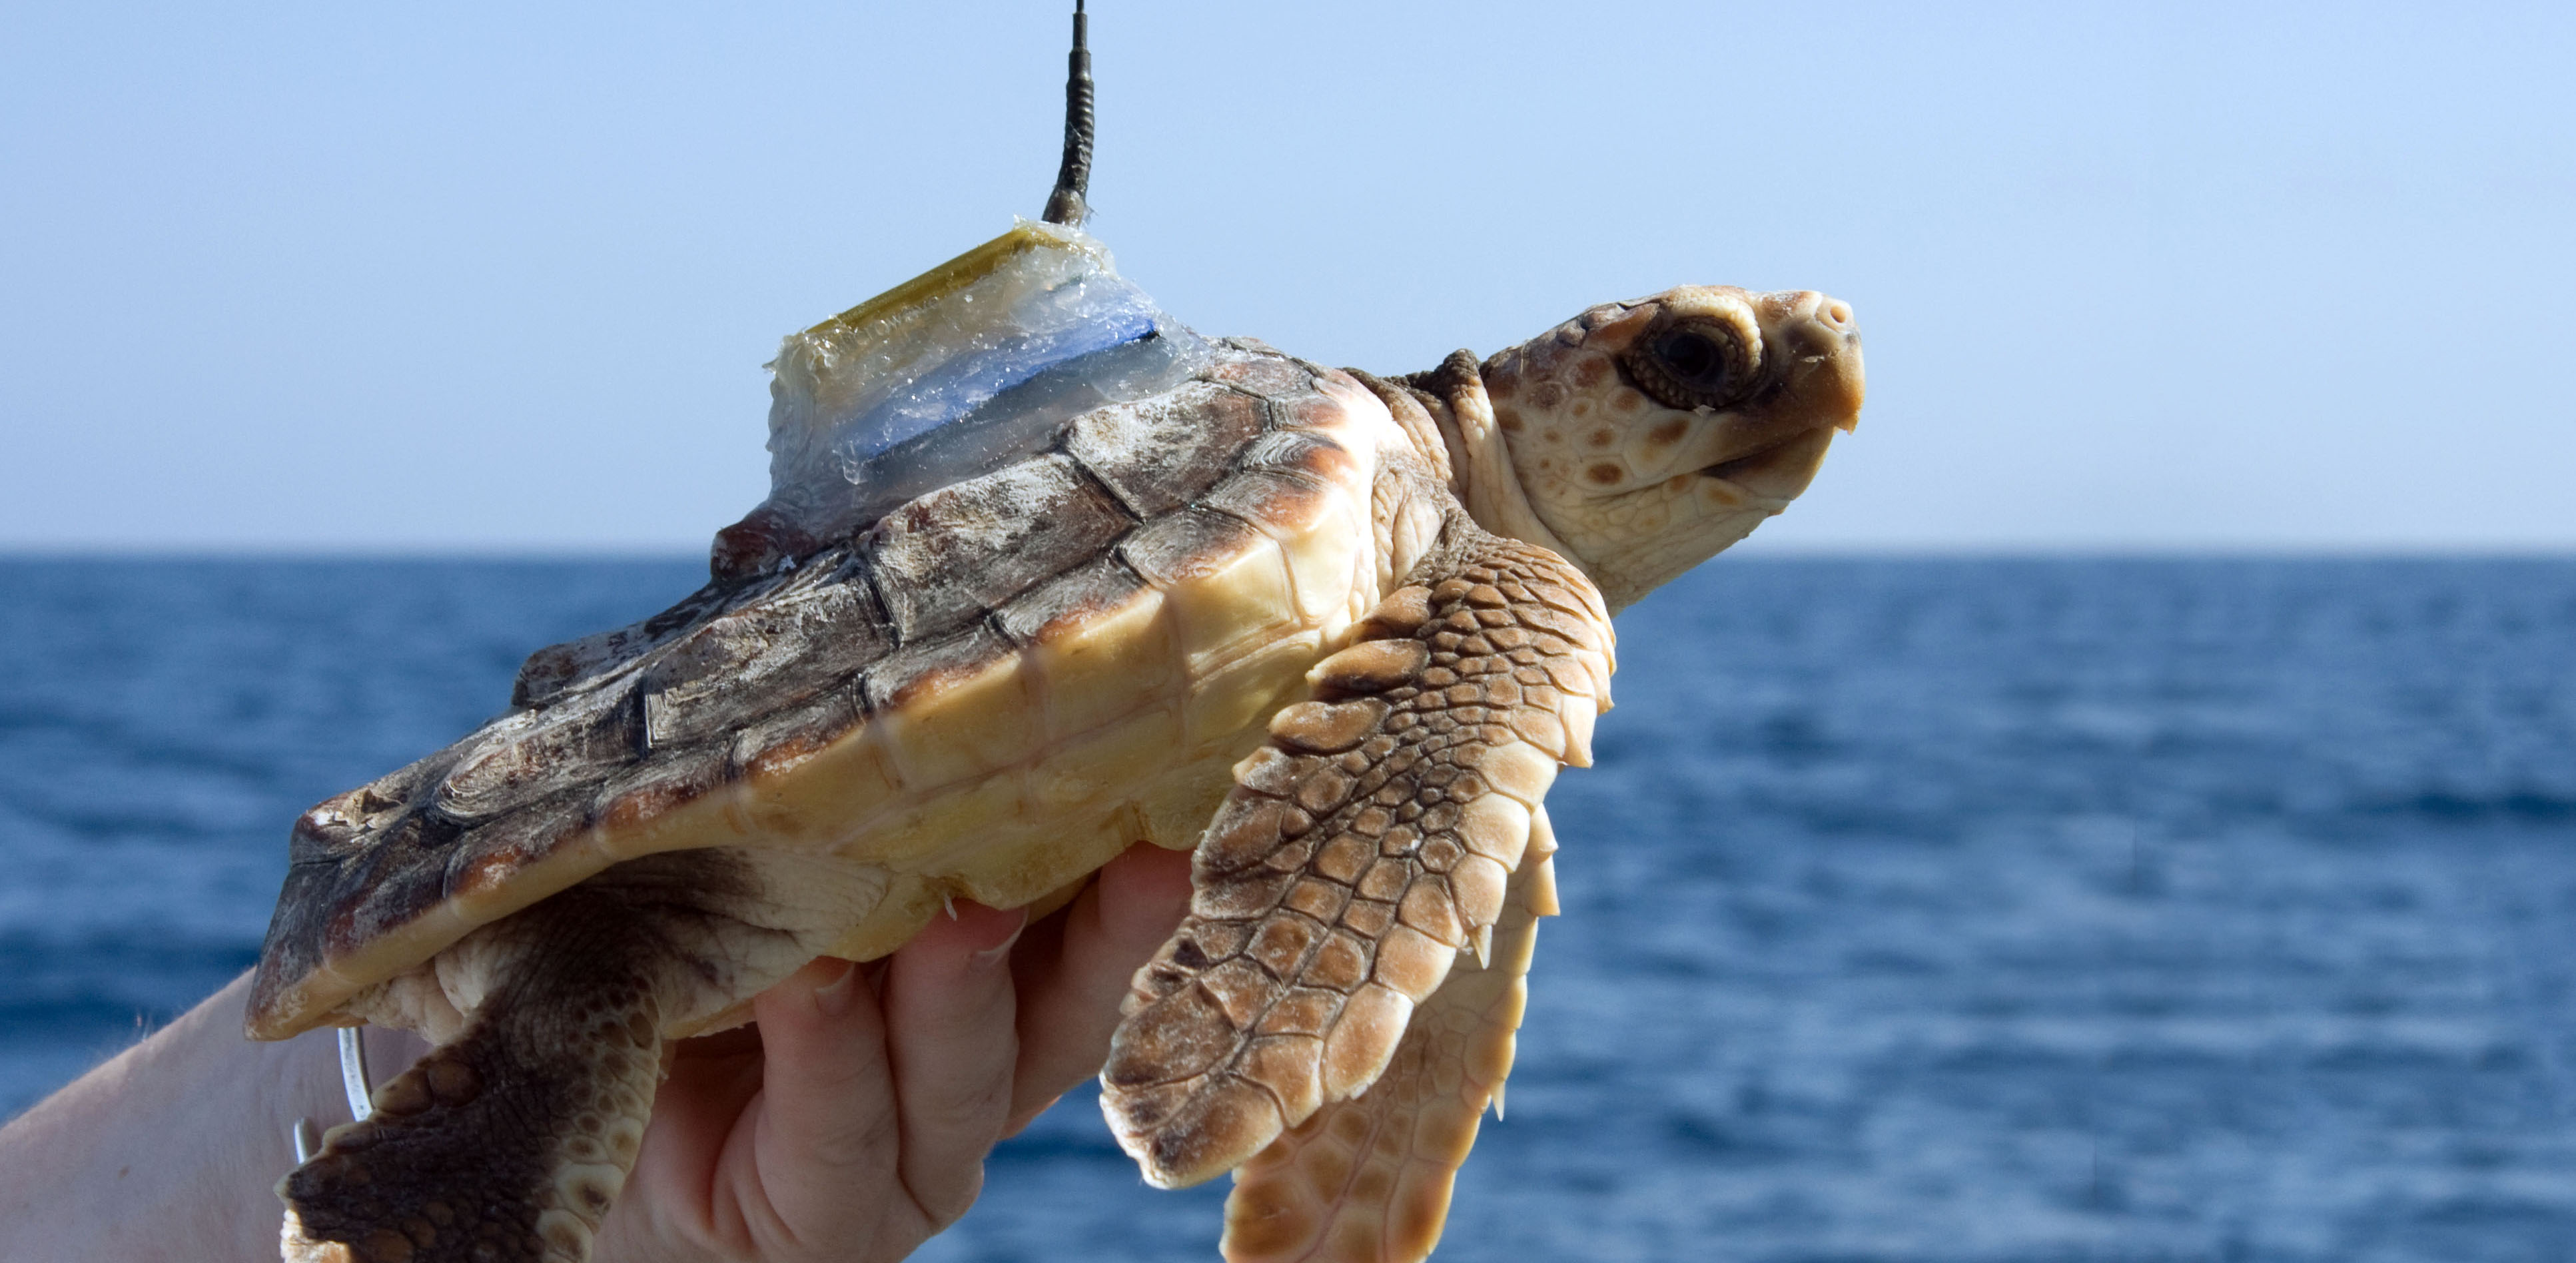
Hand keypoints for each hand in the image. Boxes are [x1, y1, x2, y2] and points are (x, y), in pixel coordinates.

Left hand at [596, 842, 1191, 1262]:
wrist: (560, 1105)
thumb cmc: (671, 951)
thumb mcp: (763, 864)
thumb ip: (837, 798)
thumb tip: (886, 640)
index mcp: (989, 994)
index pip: (1087, 936)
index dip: (1135, 878)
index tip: (1178, 795)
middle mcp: (970, 1085)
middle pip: (1062, 1011)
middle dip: (1090, 925)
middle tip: (1107, 834)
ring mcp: (904, 1166)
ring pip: (963, 1077)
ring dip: (957, 988)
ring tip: (954, 909)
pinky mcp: (821, 1221)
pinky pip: (839, 1135)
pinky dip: (828, 1054)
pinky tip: (808, 981)